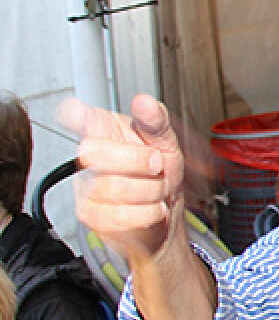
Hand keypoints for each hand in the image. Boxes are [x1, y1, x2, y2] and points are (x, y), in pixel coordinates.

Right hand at [63, 94, 186, 260]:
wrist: (165, 209)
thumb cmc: (160, 171)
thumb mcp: (166, 142)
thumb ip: (156, 121)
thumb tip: (144, 102)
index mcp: (105, 131)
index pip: (83, 120)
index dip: (75, 115)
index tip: (72, 112)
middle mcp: (89, 158)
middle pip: (96, 154)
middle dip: (137, 160)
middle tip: (156, 165)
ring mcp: (86, 188)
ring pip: (113, 188)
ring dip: (151, 190)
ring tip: (156, 189)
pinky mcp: (91, 216)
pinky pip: (120, 216)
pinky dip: (148, 212)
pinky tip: (150, 206)